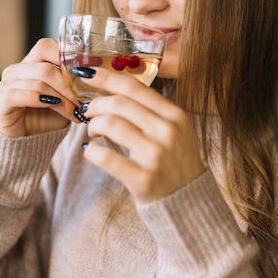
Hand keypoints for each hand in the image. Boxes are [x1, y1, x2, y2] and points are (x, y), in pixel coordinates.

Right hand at [0, 38, 79, 136]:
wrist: (30, 141)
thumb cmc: (49, 116)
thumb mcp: (66, 97)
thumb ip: (74, 83)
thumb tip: (94, 73)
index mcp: (31, 63)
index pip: (46, 47)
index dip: (67, 55)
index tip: (88, 69)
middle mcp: (16, 70)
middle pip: (46, 67)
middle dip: (69, 85)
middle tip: (83, 100)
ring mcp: (6, 84)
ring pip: (38, 83)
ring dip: (60, 98)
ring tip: (75, 110)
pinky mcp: (1, 101)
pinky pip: (19, 95)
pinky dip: (40, 100)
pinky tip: (54, 106)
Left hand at [79, 68, 205, 202]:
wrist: (190, 204)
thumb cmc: (176, 164)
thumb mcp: (175, 131)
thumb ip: (152, 111)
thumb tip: (113, 91)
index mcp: (175, 115)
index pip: (135, 87)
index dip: (107, 78)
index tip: (88, 74)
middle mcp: (167, 132)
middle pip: (119, 104)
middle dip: (96, 104)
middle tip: (88, 111)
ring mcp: (156, 155)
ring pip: (111, 125)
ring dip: (93, 125)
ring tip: (93, 132)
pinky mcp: (143, 179)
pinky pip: (106, 157)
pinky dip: (91, 151)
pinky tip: (91, 151)